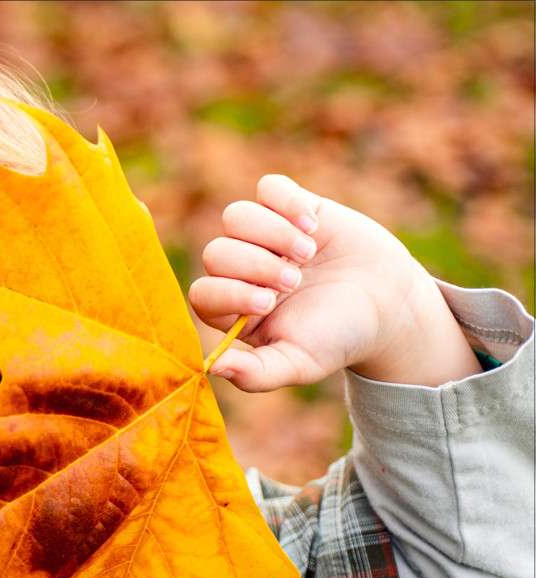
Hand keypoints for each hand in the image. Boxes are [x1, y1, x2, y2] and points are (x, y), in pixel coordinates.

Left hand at [190, 174, 479, 390]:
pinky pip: (268, 188)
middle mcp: (241, 271)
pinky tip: (314, 226)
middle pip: (216, 252)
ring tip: (307, 253)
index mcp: (234, 310)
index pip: (203, 293)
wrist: (388, 305)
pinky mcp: (292, 207)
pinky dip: (287, 203)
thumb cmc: (338, 338)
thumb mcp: (299, 364)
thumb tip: (213, 367)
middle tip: (294, 281)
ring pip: (236, 216)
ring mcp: (264, 236)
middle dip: (255, 264)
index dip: (229, 292)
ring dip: (271, 232)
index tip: (269, 302)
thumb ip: (256, 374)